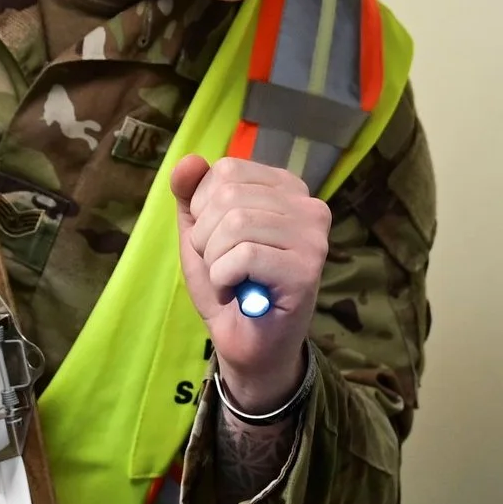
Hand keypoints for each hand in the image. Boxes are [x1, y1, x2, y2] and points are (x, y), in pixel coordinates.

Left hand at [170, 155, 328, 409]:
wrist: (247, 344)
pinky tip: (238, 293)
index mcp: (285, 187)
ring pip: (236, 224)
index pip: (226, 170)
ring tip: (229, 281)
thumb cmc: (228, 285)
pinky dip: (225, 279)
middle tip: (220, 266)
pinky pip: (245, 256)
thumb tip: (188, 160)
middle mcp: (308, 204)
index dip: (203, 209)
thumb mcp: (200, 234)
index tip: (215, 241)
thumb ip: (191, 195)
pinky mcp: (308, 268)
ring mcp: (314, 236)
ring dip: (215, 261)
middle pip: (228, 195)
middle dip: (206, 238)